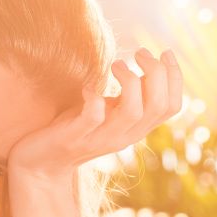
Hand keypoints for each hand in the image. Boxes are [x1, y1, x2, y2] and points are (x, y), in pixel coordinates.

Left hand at [7, 47, 182, 182]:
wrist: (41, 164)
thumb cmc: (76, 128)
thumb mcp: (110, 111)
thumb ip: (130, 96)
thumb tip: (150, 66)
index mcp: (136, 129)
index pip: (172, 106)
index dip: (175, 76)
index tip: (164, 52)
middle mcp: (124, 136)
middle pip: (158, 106)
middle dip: (157, 72)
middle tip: (139, 52)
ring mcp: (100, 138)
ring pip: (133, 112)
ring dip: (129, 81)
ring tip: (116, 64)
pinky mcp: (75, 137)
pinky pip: (93, 117)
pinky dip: (94, 97)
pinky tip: (87, 87)